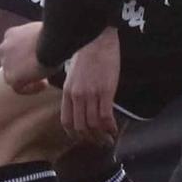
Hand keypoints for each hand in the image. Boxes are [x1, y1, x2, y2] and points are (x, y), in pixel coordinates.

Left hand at [0, 21, 51, 93]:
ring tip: (44, 79)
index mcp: (11, 35)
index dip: (26, 56)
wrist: (52, 42)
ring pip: (13, 75)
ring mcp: (5, 62)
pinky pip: (18, 88)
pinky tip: (44, 85)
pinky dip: (30, 88)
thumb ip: (37, 39)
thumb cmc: (54, 34)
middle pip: (12, 62)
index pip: (14, 49)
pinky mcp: (10, 76)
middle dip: (24, 67)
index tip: (38, 59)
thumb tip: (48, 44)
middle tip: (40, 70)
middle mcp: (4, 47)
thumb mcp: (42, 32)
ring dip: (27, 78)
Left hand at [60, 26, 121, 145]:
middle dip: (89, 138)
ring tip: (108, 140)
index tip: (82, 138)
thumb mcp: (73, 73)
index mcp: (67, 91)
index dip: (74, 134)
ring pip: (93, 124)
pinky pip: (106, 116)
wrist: (95, 38)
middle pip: (80, 126)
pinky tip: (115, 130)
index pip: (66, 120)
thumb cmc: (85, 53)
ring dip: (101, 136)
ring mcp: (91, 94)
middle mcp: (76, 96)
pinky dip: (110, 127)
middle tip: (99, 143)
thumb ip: (75, 89)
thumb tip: (80, 103)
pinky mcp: (105, 91)